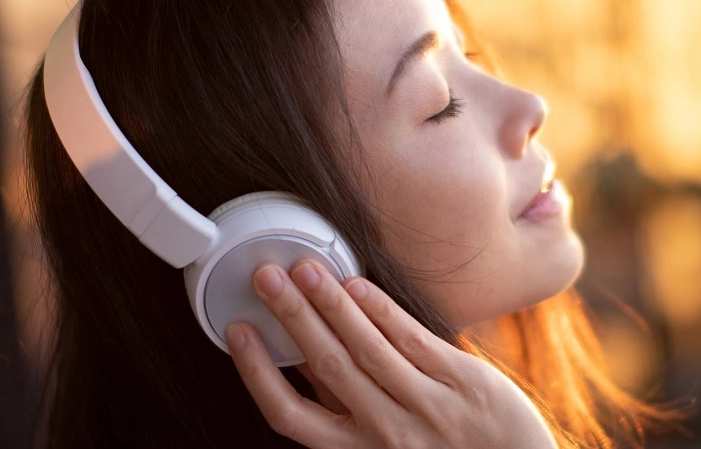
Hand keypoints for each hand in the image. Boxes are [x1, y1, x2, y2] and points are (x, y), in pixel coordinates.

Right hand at [225, 259, 556, 448]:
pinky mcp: (463, 381)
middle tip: (266, 276)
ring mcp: (426, 406)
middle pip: (325, 366)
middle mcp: (386, 433)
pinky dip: (381, 309)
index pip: (289, 415)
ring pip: (366, 348)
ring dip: (330, 302)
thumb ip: (343, 408)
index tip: (238, 330)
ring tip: (305, 268)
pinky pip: (413, 339)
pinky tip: (357, 283)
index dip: (257, 371)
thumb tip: (299, 362)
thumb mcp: (380, 445)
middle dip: (291, 316)